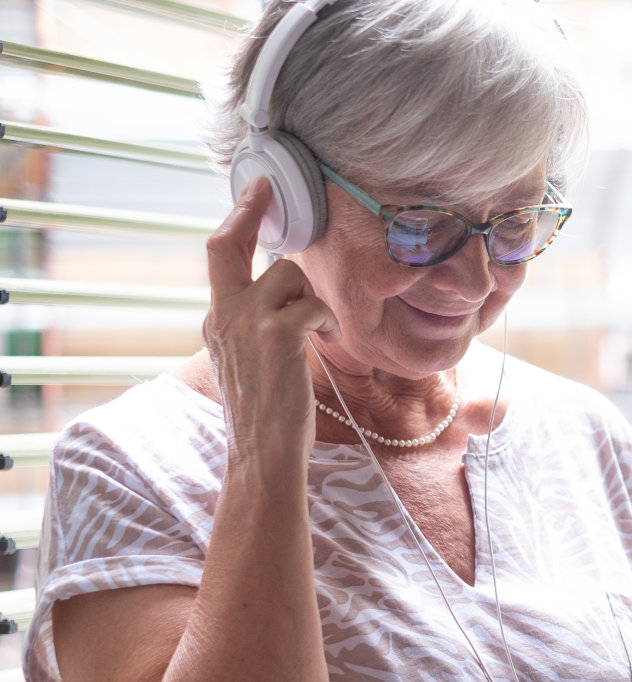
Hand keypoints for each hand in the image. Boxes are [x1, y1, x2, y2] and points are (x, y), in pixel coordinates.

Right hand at [202, 177, 340, 463]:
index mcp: (217, 321)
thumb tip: (285, 303)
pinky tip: (328, 343)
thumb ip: (253, 328)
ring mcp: (248, 322)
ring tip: (320, 331)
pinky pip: (314, 304)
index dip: (235, 222)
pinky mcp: (278, 334)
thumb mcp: (248, 363)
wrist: (264, 454)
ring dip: (312, 297)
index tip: (252, 195)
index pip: (219, 259)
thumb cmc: (267, 416)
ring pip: (288, 274)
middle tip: (265, 190)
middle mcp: (223, 315)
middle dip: (247, 211)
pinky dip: (328, 320)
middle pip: (226, 245)